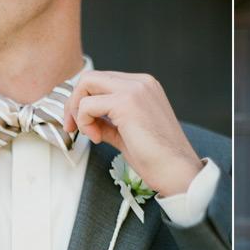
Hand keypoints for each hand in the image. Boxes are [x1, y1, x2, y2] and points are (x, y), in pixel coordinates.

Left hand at [63, 71, 202, 196]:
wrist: (177, 171)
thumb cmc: (157, 159)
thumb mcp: (126, 134)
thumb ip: (107, 122)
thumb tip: (85, 120)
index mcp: (144, 87)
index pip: (102, 81)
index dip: (84, 101)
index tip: (79, 125)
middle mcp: (140, 82)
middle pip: (91, 77)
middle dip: (74, 102)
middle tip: (72, 127)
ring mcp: (134, 89)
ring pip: (86, 83)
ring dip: (77, 111)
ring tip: (89, 134)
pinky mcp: (126, 102)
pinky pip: (87, 104)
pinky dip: (84, 121)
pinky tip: (97, 138)